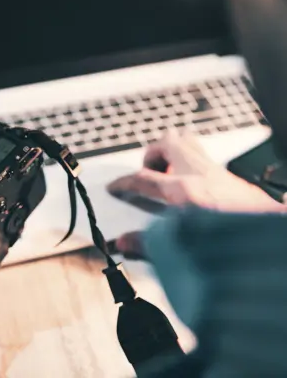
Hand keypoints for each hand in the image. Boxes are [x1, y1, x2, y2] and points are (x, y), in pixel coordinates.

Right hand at [107, 131, 286, 257]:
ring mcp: (211, 167)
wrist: (268, 229)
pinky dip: (189, 155)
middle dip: (152, 154)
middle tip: (149, 171)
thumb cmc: (229, 232)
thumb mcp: (182, 240)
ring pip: (185, 139)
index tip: (115, 186)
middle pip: (166, 143)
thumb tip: (125, 243)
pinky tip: (191, 176)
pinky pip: (200, 150)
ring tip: (168, 168)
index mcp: (182, 190)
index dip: (123, 182)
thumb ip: (150, 243)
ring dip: (172, 148)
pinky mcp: (223, 170)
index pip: (142, 178)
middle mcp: (196, 172)